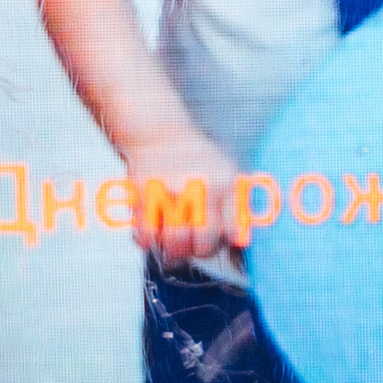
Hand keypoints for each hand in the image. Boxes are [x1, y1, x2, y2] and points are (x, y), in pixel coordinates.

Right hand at [119, 130, 244, 268]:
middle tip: (194, 244)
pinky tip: (154, 233)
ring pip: (174, 241)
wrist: (158, 133)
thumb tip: (239, 238)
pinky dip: (149, 241)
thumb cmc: (196, 157)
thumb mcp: (227, 169)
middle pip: (204, 241)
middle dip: (199, 249)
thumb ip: (238, 201)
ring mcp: (170, 193)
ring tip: (174, 242)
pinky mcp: (143, 196)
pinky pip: (146, 234)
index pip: (233, 229)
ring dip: (174, 249)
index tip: (220, 237)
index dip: (226, 240)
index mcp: (224, 184)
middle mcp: (199, 189)